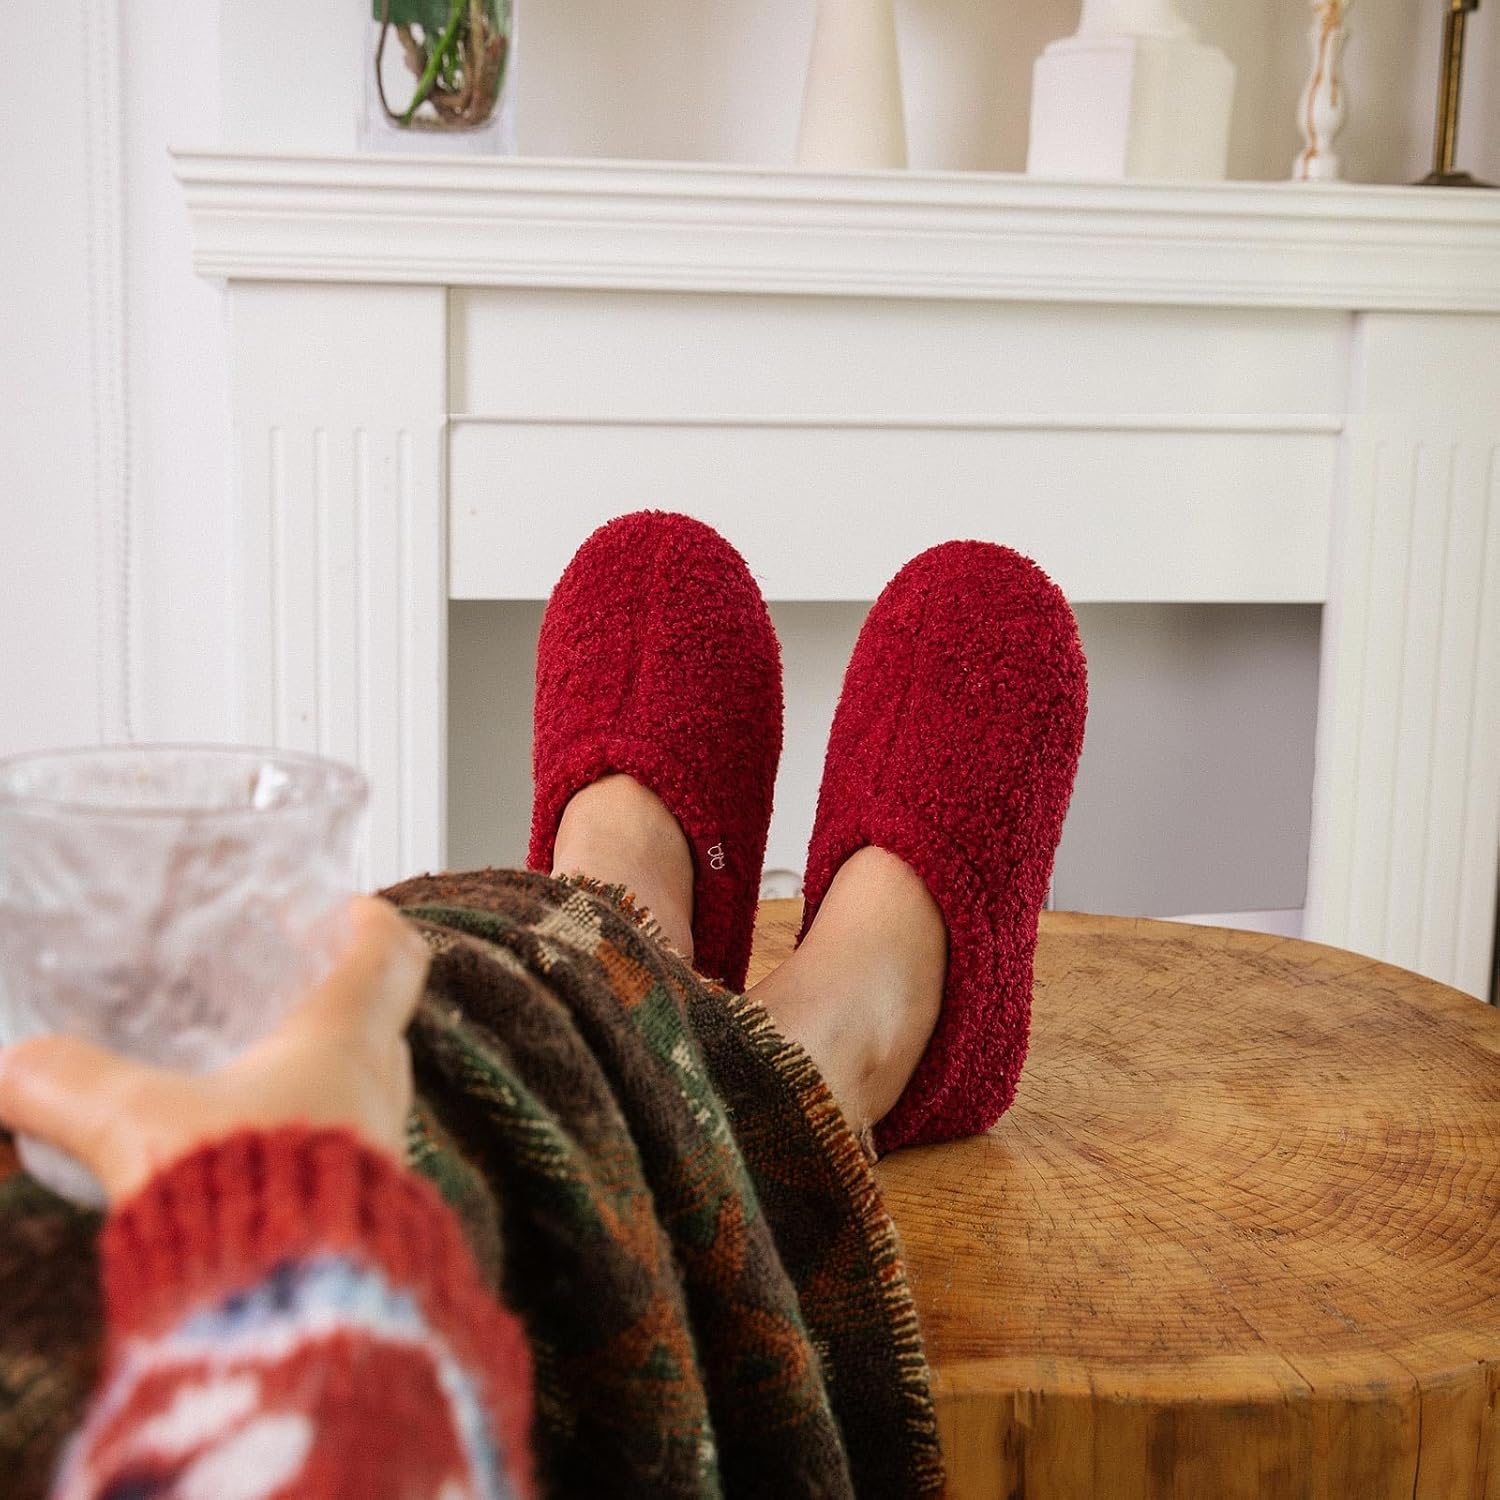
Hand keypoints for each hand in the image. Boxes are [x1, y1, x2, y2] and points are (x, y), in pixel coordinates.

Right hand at [0, 896, 428, 1204]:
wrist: (296, 1316)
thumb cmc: (243, 1202)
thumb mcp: (140, 1126)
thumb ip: (69, 1087)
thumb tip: (8, 1065)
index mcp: (346, 1039)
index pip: (391, 953)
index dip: (368, 922)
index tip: (336, 908)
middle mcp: (379, 1090)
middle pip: (377, 1022)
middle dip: (328, 1004)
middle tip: (270, 995)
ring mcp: (381, 1155)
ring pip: (360, 1090)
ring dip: (314, 1080)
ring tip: (242, 1079)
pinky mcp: (366, 1217)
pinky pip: (343, 1156)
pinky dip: (302, 1142)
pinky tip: (240, 1159)